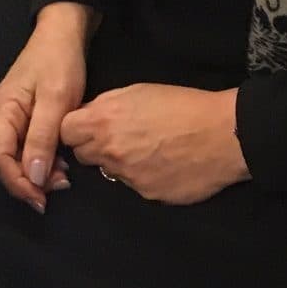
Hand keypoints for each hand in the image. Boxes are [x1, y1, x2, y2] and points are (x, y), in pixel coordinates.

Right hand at [0, 3, 94, 212]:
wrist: (66, 32)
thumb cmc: (59, 60)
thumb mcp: (56, 100)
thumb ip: (42, 138)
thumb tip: (33, 177)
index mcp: (2, 111)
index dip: (17, 182)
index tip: (41, 197)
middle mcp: (2, 116)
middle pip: (5, 161)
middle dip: (29, 180)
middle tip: (60, 185)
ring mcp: (13, 117)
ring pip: (17, 157)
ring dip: (38, 172)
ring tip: (64, 174)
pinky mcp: (26, 117)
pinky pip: (27, 147)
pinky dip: (43, 159)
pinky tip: (61, 162)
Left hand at [59, 84, 248, 205]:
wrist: (221, 134)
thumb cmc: (181, 104)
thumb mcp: (138, 91)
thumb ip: (106, 106)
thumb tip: (91, 118)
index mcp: (103, 121)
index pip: (64, 131)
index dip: (74, 128)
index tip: (85, 126)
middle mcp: (110, 152)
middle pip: (82, 155)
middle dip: (92, 146)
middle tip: (115, 137)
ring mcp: (128, 178)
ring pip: (108, 171)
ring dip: (117, 162)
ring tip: (144, 149)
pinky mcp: (147, 196)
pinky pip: (134, 186)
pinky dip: (141, 176)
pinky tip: (161, 164)